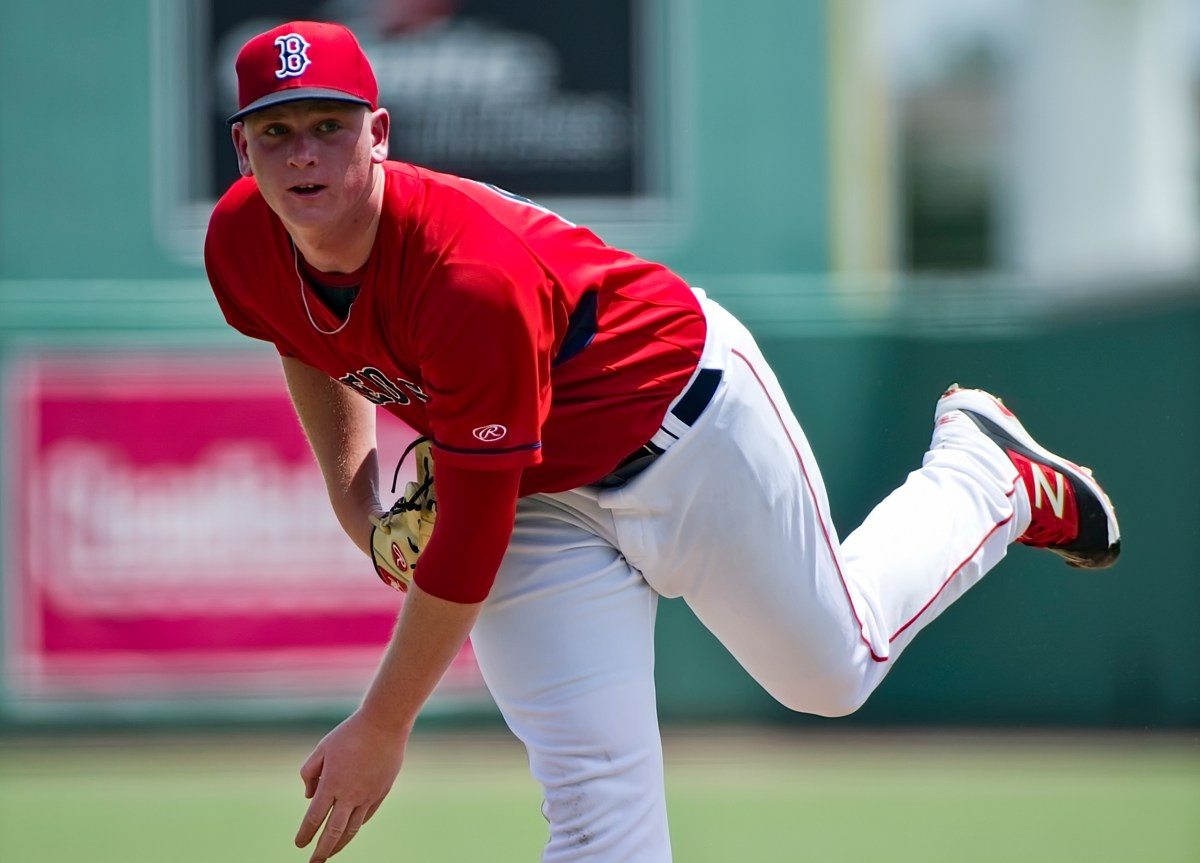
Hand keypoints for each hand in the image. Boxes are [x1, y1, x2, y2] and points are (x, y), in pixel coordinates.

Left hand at [295, 709, 409, 861]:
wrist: (384, 724)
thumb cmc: (350, 733)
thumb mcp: (322, 748)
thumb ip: (309, 772)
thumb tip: (309, 796)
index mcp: (331, 783)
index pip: (314, 817)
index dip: (305, 834)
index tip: (299, 844)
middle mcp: (349, 794)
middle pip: (333, 831)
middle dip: (322, 850)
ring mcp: (367, 795)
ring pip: (352, 828)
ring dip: (340, 844)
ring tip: (331, 854)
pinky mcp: (381, 792)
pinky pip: (365, 816)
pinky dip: (355, 826)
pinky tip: (349, 831)